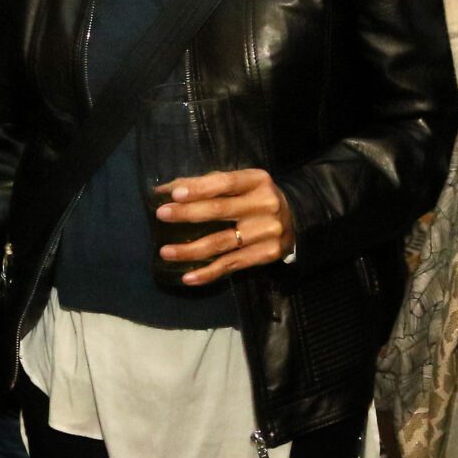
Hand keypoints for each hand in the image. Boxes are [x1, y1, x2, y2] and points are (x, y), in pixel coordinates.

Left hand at [153, 168, 296, 286]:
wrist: (296, 220)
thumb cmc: (255, 197)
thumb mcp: (240, 183)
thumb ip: (207, 184)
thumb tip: (167, 189)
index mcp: (257, 180)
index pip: (225, 182)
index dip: (200, 188)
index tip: (174, 194)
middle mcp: (265, 204)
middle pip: (220, 210)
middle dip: (188, 214)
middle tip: (162, 215)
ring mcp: (267, 232)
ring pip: (221, 242)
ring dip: (190, 249)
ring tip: (166, 252)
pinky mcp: (266, 255)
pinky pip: (231, 265)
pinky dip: (208, 273)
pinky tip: (188, 277)